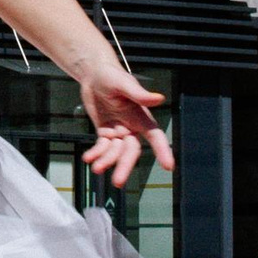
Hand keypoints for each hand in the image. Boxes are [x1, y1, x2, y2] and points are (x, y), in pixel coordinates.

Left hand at [78, 67, 171, 189]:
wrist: (93, 74)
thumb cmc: (112, 75)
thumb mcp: (124, 83)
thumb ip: (139, 94)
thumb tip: (159, 98)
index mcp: (141, 116)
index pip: (155, 136)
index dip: (163, 151)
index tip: (169, 167)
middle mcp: (132, 127)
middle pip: (131, 151)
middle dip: (124, 166)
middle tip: (118, 182)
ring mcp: (118, 131)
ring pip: (115, 153)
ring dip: (106, 161)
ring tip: (96, 168)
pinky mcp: (105, 132)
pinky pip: (102, 148)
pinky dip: (96, 154)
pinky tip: (88, 159)